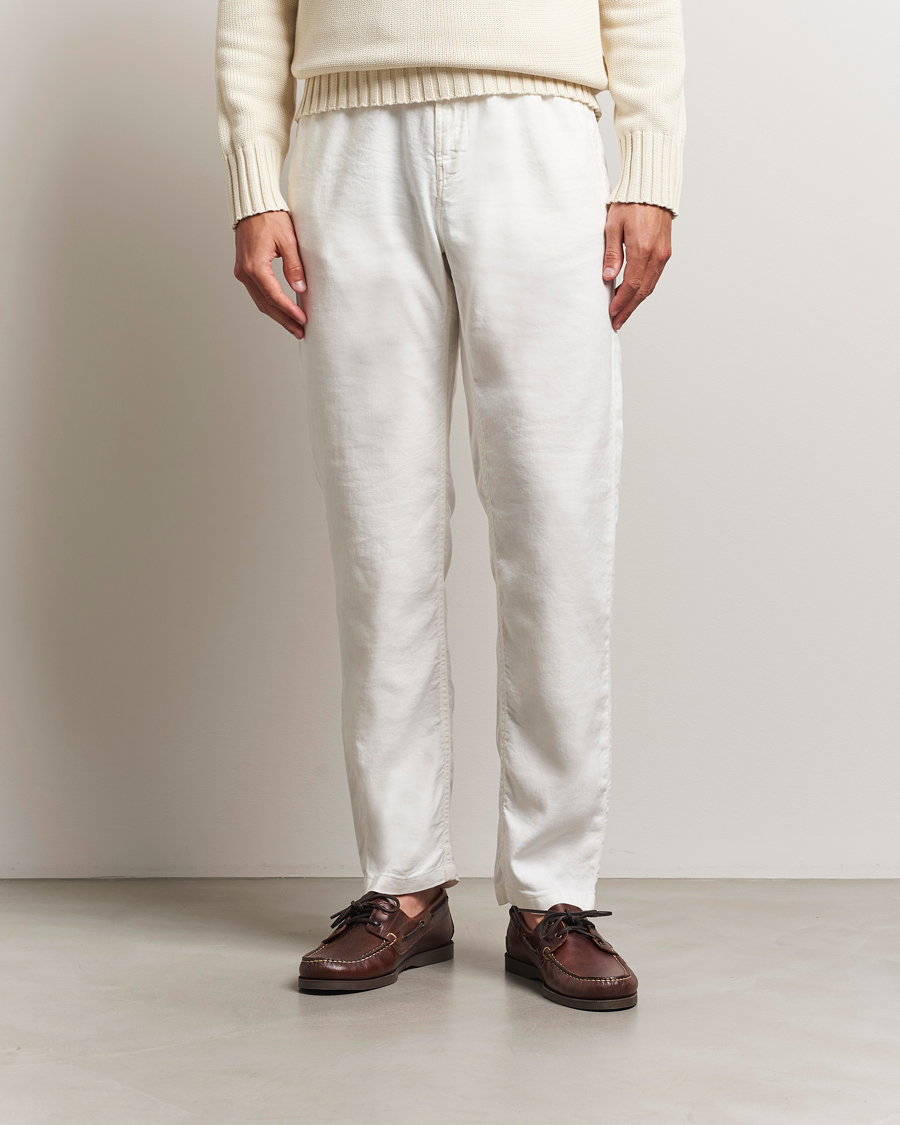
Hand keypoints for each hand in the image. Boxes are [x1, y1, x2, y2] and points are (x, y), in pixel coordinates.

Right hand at [233, 211, 306, 338]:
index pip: (275, 296)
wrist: (252, 205)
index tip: (303, 320)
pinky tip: (281, 311)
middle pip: (266, 304)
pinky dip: (269, 304)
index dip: (289, 311)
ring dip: (277, 315)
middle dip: (284, 320)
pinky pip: (257, 293)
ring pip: (260, 301)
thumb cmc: (270, 217)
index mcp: (255, 266)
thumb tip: (300, 289)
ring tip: (293, 326)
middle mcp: (245, 272)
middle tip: (300, 332)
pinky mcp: (243, 270)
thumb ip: (294, 266)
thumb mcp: (288, 240)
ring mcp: (242, 272)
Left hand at [603, 202, 672, 330]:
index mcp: (642, 249)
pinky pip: (654, 277)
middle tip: (617, 322)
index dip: (620, 301)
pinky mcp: (665, 252)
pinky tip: (633, 295)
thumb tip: (608, 277)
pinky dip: (644, 289)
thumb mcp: (613, 226)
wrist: (652, 189)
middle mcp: (657, 255)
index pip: (631, 284)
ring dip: (636, 302)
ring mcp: (663, 254)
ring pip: (650, 286)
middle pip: (642, 291)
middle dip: (628, 309)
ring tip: (623, 313)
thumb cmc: (631, 203)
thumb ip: (612, 253)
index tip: (611, 312)